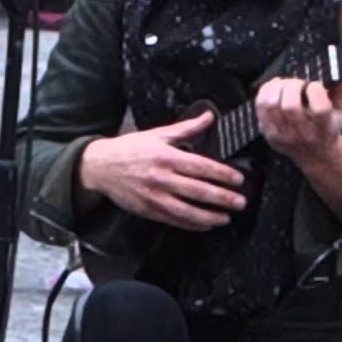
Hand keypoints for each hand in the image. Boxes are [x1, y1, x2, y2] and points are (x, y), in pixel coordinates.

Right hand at [79, 111, 245, 231]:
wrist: (100, 167)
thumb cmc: (130, 149)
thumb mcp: (158, 134)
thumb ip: (186, 128)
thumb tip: (209, 117)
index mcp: (166, 156)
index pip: (201, 167)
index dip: (222, 174)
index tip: (238, 179)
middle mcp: (162, 178)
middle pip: (198, 190)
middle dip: (223, 198)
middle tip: (241, 202)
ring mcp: (155, 197)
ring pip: (188, 211)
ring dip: (210, 215)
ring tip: (227, 217)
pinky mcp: (148, 210)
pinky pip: (175, 220)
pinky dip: (192, 224)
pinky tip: (206, 224)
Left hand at [255, 78, 341, 168]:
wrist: (316, 155)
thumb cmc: (327, 128)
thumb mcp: (340, 111)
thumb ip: (341, 89)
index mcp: (324, 127)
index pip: (320, 107)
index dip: (315, 89)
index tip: (315, 84)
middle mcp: (303, 133)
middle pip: (290, 105)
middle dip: (292, 86)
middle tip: (297, 82)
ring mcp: (283, 134)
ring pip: (270, 105)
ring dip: (276, 87)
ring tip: (284, 84)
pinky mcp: (268, 133)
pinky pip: (260, 108)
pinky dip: (265, 92)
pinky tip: (274, 88)